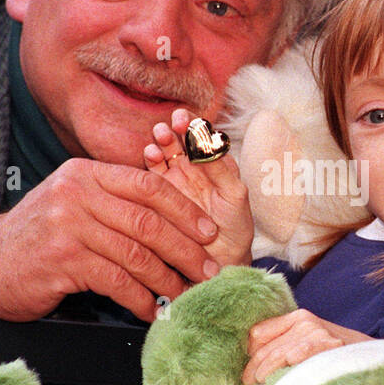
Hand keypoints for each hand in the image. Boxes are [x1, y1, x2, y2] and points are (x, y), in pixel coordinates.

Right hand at [0, 158, 220, 322]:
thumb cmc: (36, 237)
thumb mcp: (71, 203)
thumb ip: (112, 202)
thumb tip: (171, 219)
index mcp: (86, 174)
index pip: (148, 185)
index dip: (185, 210)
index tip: (208, 232)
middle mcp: (77, 194)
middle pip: (148, 222)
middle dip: (185, 249)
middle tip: (207, 270)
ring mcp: (68, 226)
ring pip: (136, 254)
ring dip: (167, 279)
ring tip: (185, 294)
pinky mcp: (62, 260)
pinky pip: (116, 281)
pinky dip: (140, 299)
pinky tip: (151, 310)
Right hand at [144, 108, 253, 266]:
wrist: (217, 264)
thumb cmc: (234, 230)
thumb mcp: (234, 196)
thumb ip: (221, 168)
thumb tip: (206, 138)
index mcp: (214, 165)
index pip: (202, 136)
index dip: (195, 125)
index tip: (189, 120)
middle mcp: (193, 170)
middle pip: (179, 141)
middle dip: (175, 129)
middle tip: (172, 124)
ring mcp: (173, 182)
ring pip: (163, 154)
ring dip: (160, 142)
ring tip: (159, 137)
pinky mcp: (157, 197)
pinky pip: (150, 176)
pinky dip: (149, 163)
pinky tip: (150, 157)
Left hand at [242, 309, 370, 384]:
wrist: (371, 358)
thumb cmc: (334, 356)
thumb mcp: (309, 342)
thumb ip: (285, 343)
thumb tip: (253, 358)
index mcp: (297, 317)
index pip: (260, 333)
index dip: (251, 354)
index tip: (247, 374)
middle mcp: (305, 322)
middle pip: (268, 346)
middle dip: (255, 368)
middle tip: (248, 384)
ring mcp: (317, 332)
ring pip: (280, 354)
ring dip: (267, 372)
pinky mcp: (329, 345)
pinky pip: (302, 354)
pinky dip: (291, 362)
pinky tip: (284, 371)